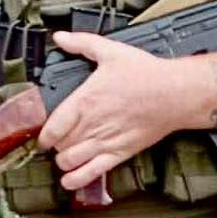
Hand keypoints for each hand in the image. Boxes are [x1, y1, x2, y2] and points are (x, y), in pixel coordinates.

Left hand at [37, 31, 187, 189]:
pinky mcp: (120, 154)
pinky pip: (91, 174)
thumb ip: (82, 43)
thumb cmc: (145, 73)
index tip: (42, 134)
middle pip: (59, 145)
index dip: (42, 134)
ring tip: (63, 155)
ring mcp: (105, 142)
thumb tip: (60, 37)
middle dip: (54, 144)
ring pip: (70, 161)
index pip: (52, 127)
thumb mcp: (111, 50)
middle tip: (57, 139)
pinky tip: (70, 179)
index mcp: (85, 100)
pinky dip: (76, 179)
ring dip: (62, 161)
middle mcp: (91, 124)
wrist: (175, 94)